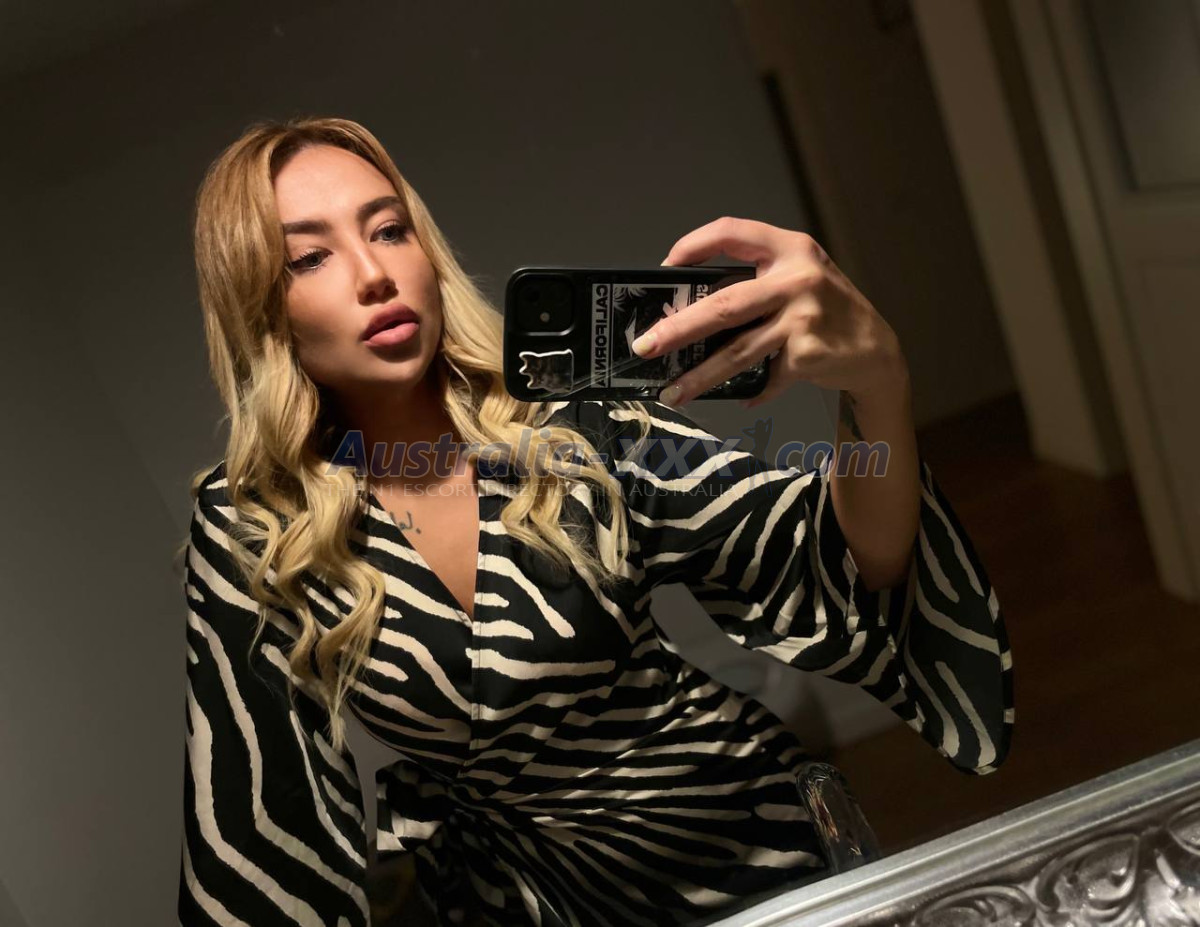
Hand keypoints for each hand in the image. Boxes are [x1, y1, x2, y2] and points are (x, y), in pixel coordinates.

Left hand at [633, 216, 907, 408]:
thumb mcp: (799, 278)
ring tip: (672, 392)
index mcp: (789, 249)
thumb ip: (755, 282)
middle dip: (677, 328)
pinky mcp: (805, 355)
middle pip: (723, 305)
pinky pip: (763, 378)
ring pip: (736, 352)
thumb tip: (687, 310)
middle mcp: (796, 279)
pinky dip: (750, 392)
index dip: (693, 245)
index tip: (665, 267)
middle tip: (646, 345)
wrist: (875, 350)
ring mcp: (802, 318)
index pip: (732, 231)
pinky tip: (739, 400)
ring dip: (699, 376)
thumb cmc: (827, 310)